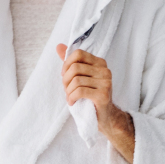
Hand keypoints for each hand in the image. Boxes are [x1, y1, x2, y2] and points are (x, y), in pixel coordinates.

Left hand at [56, 44, 135, 162]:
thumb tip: (58, 46)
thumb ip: (70, 62)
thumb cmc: (90, 96)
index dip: (66, 64)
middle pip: (75, 67)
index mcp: (100, 63)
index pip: (78, 53)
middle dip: (65, 80)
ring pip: (76, 80)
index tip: (65, 75)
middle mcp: (105, 70)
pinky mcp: (103, 95)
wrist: (104, 117)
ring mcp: (106, 82)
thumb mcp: (80, 77)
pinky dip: (72, 97)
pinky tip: (72, 103)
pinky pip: (80, 91)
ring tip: (70, 97)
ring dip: (68, 91)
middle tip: (67, 90)